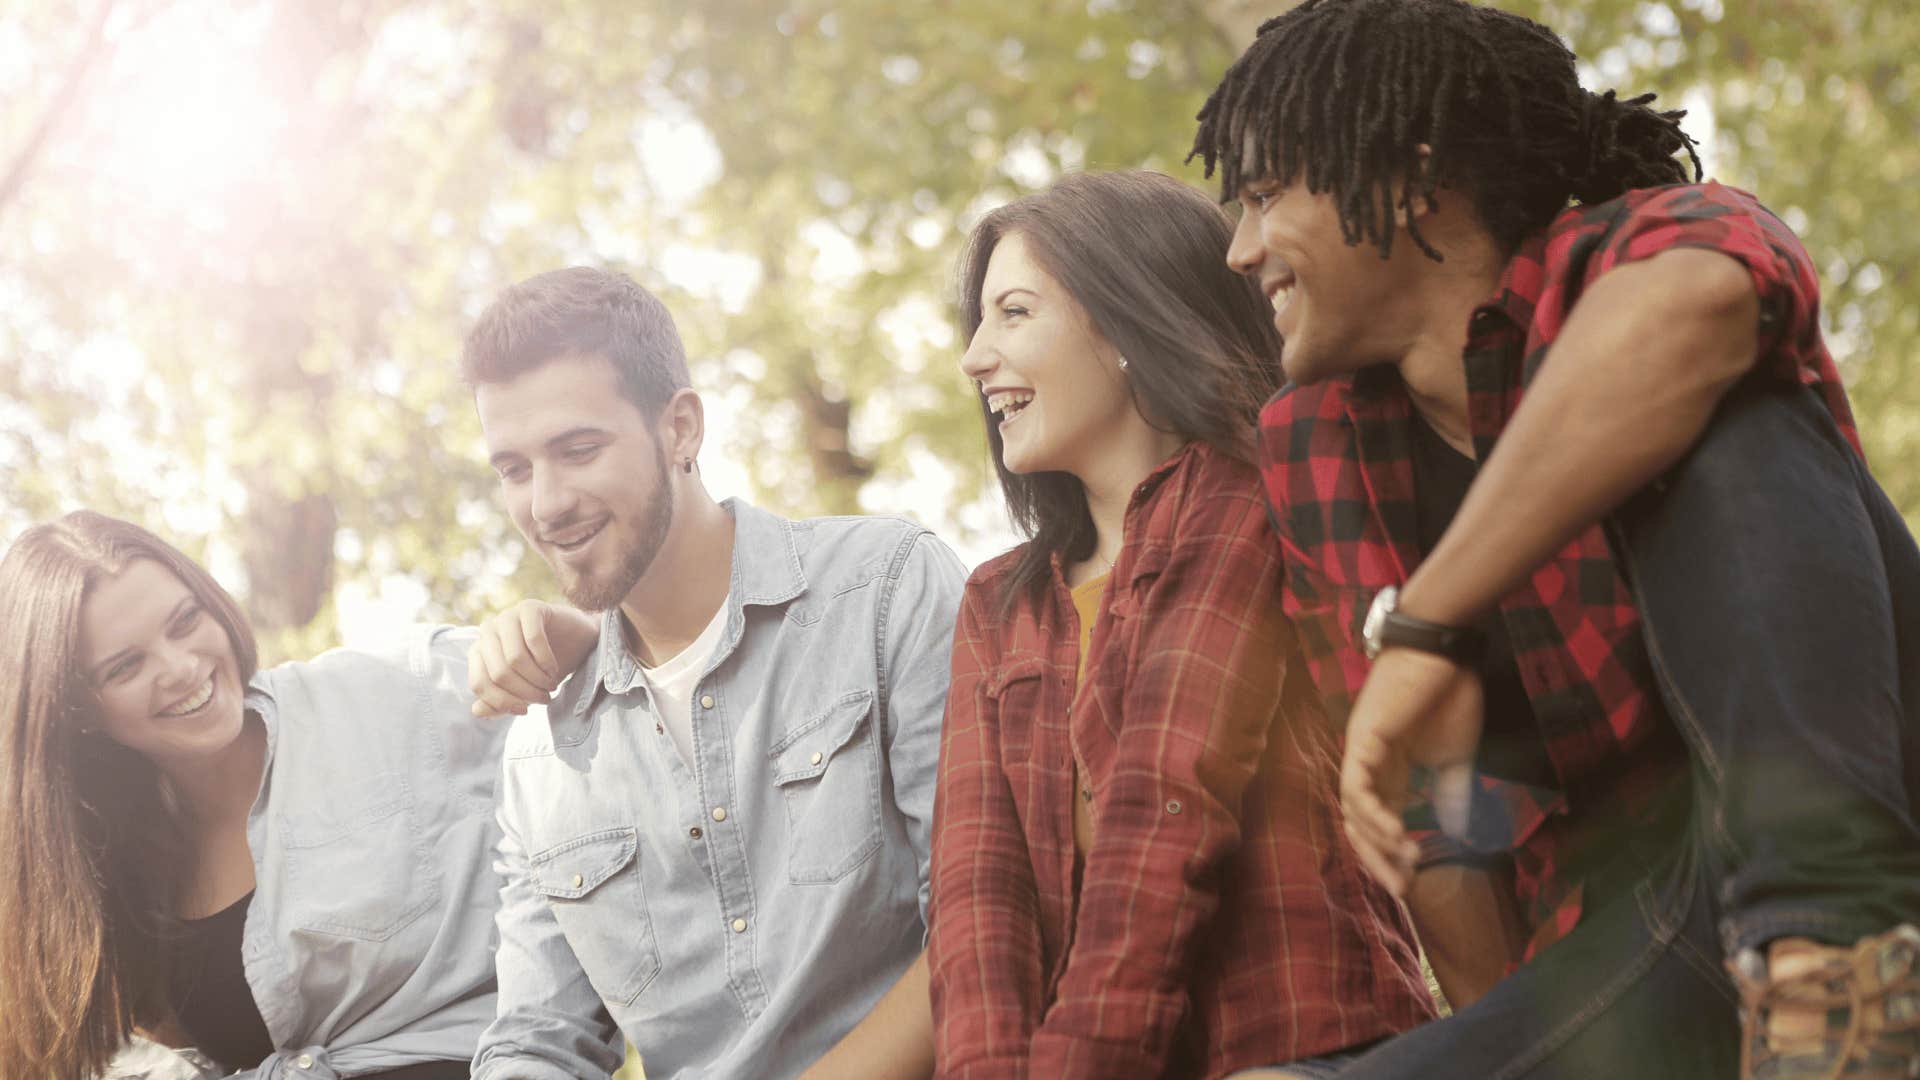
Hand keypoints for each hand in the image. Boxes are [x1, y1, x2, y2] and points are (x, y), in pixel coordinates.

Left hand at [468, 600, 599, 716]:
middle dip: (525, 692)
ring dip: (537, 678)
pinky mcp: (529, 608)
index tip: (525, 710)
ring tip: (550, 685)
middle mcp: (488, 631)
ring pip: (515, 659)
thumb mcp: (522, 690)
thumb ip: (499, 703)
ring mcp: (507, 617)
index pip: (480, 684)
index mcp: (479, 651)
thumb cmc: (545, 667)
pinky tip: (553, 668)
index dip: (502, 702)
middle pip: (498, 673)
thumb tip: (477, 711)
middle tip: (544, 698)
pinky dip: (546, 661)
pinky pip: (533, 640)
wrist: (577, 641)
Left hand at [1338, 646, 1483, 896]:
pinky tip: (1395, 832)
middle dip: (1379, 859)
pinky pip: (1356, 786)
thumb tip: (1457, 831)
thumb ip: (1451, 793)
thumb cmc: (1449, 696)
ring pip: (1354, 810)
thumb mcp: (1456, 756)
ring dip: (1379, 840)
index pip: (1381, 822)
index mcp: (1389, 771)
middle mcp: (1368, 765)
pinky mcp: (1362, 740)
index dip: (1392, 855)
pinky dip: (1373, 812)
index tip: (1413, 883)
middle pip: (1360, 823)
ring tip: (1408, 859)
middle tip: (1403, 889)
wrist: (1445, 653)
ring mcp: (1361, 752)